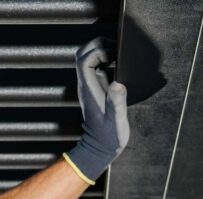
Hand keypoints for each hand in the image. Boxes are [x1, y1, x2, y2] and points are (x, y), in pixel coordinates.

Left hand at [63, 37, 129, 184]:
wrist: (100, 149)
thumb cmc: (108, 137)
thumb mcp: (116, 121)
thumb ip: (116, 102)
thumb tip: (118, 83)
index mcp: (89, 89)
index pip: (84, 60)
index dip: (97, 52)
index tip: (113, 56)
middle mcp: (86, 84)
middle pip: (82, 54)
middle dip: (98, 45)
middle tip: (116, 50)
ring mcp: (90, 85)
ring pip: (87, 58)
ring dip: (101, 50)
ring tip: (118, 55)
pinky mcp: (97, 88)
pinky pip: (96, 67)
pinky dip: (106, 60)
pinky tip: (119, 64)